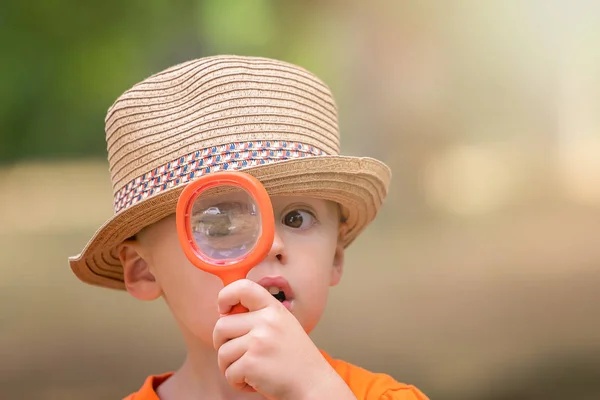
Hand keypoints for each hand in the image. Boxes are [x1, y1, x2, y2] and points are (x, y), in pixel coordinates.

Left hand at [213, 279, 355, 399]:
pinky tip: (255, 381)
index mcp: (273, 309)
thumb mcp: (282, 326)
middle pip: (221, 325)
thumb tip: (224, 314)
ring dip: (230, 367)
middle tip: (237, 355)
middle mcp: (266, 321)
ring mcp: (259, 341)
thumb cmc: (294, 358)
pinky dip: (237, 382)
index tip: (223, 310)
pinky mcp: (252, 363)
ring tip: (250, 371)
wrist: (313, 384)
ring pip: (222, 352)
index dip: (225, 296)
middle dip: (222, 343)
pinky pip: (228, 372)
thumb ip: (258, 316)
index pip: (243, 287)